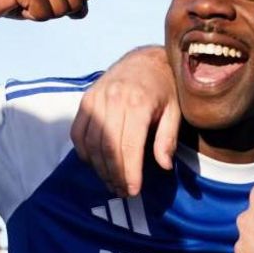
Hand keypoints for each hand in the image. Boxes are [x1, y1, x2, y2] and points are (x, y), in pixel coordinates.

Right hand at [0, 0, 89, 20]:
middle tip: (32, 0)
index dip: (67, 6)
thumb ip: (72, 1)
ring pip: (61, 10)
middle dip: (54, 11)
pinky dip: (29, 15)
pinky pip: (43, 14)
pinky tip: (15, 2)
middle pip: (75, 3)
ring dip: (42, 13)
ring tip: (24, 0)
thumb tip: (82, 12)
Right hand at [70, 46, 180, 196]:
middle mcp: (114, 100)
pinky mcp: (86, 100)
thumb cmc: (165, 88)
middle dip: (114, 175)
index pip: (129, 146)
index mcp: (138, 103)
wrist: (145, 60)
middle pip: (107, 148)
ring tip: (111, 182)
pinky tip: (95, 164)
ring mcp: (96, 99)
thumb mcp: (175, 111)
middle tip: (122, 192)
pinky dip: (83, 151)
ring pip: (90, 143)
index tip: (132, 191)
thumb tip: (164, 166)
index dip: (129, 172)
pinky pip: (77, 132)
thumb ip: (168, 138)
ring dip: (99, 168)